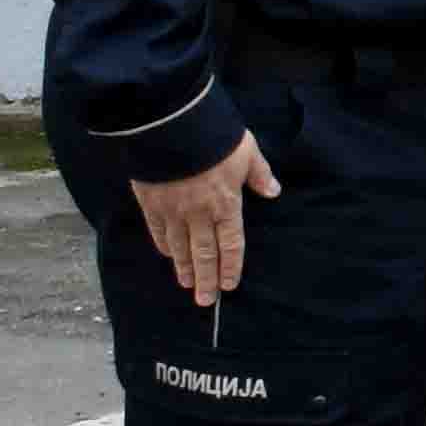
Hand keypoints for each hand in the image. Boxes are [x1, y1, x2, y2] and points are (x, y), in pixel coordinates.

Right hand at [129, 128, 279, 310]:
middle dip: (206, 279)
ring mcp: (174, 211)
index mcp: (226, 204)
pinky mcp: (151, 203)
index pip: (231, 243)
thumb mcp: (247, 150)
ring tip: (187, 284)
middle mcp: (200, 214)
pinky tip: (167, 255)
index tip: (229, 285)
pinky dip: (163, 246)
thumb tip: (273, 191)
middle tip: (205, 301)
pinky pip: (158, 231)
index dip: (231, 266)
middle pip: (204, 254)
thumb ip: (259, 174)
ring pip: (180, 247)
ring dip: (185, 268)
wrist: (171, 125)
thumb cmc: (214, 136)